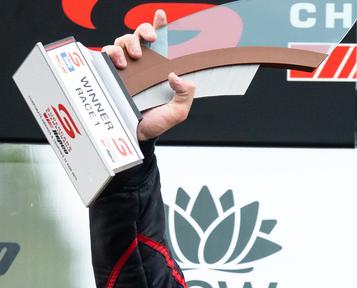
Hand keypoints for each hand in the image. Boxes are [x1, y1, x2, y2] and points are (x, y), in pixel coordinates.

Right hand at [102, 10, 195, 140]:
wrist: (135, 137)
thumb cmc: (156, 124)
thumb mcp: (177, 112)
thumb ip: (185, 95)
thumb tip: (178, 76)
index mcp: (158, 69)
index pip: (161, 44)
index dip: (160, 26)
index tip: (162, 16)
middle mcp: (141, 65)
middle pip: (139, 35)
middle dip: (144, 30)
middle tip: (150, 39)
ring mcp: (124, 68)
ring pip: (122, 41)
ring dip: (128, 42)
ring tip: (133, 57)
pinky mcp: (108, 73)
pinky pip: (106, 54)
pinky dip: (112, 52)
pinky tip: (120, 63)